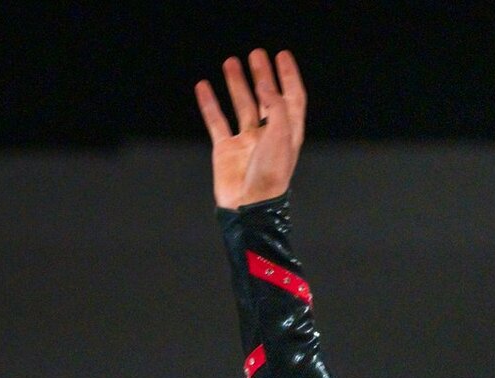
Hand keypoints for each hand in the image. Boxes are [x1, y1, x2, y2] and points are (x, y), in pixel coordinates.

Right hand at [194, 48, 306, 209]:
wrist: (248, 206)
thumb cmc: (270, 176)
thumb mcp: (281, 137)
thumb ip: (276, 108)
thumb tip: (266, 85)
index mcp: (289, 134)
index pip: (292, 99)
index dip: (288, 77)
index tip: (282, 54)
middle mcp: (269, 136)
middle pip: (267, 98)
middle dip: (263, 75)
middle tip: (256, 53)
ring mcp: (246, 142)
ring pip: (242, 106)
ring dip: (237, 83)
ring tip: (231, 61)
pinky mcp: (226, 150)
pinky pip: (216, 121)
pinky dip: (209, 103)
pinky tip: (203, 86)